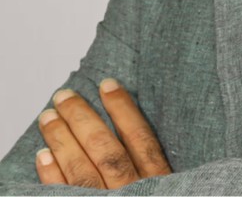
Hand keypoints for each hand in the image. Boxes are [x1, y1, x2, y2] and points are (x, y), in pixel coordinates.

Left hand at [35, 78, 171, 188]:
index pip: (140, 137)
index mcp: (158, 179)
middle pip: (107, 150)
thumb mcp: (169, 185)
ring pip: (82, 170)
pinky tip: (44, 154)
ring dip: (63, 140)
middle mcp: (132, 191)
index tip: (107, 84)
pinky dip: (52, 174)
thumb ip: (154, 163)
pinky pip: (65, 195)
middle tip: (64, 96)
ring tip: (48, 117)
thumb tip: (134, 127)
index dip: (123, 108)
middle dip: (83, 119)